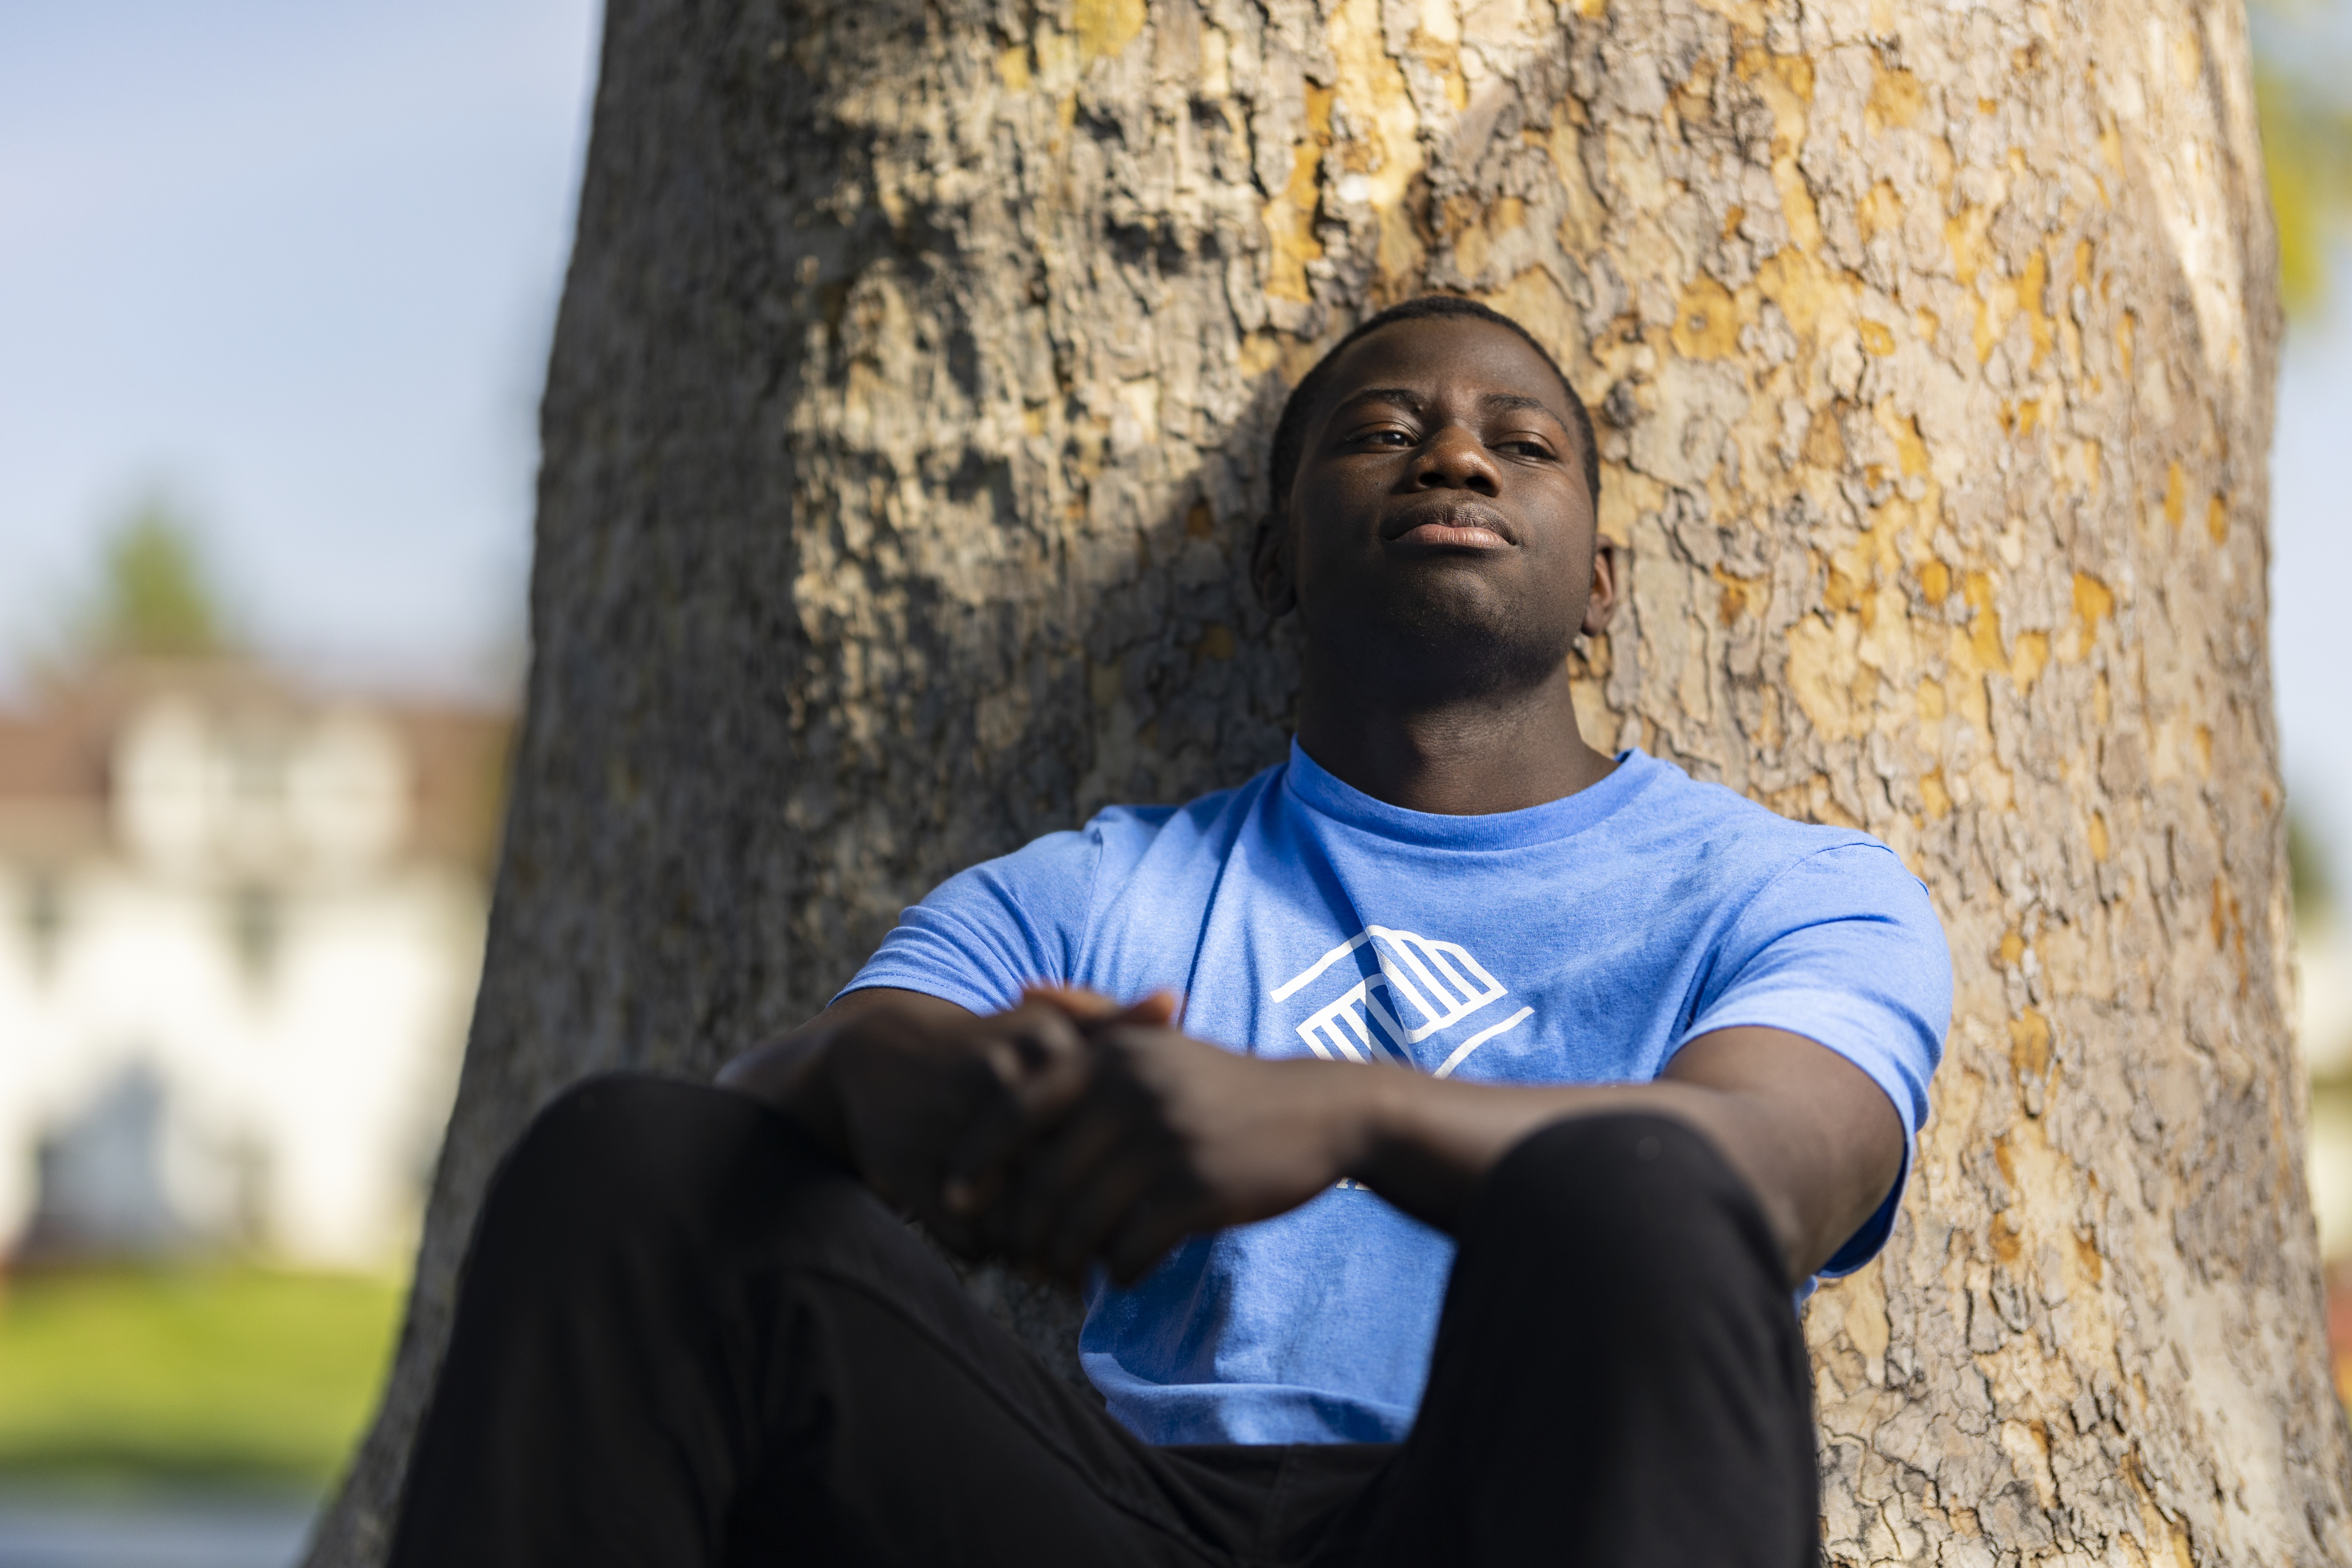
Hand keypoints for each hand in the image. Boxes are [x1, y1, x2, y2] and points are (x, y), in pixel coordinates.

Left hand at [955, 997, 1372, 1286]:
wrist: (1318, 1112)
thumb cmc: (1220, 1082)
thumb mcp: (1155, 1039)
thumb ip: (1089, 1016)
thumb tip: (1022, 990)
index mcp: (1112, 1056)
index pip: (1016, 1110)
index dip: (974, 1159)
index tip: (952, 1199)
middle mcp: (1133, 1093)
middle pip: (1043, 1180)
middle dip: (1020, 1230)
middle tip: (1015, 1257)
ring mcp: (1167, 1143)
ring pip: (1082, 1222)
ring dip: (1064, 1260)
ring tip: (1062, 1272)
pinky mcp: (1199, 1191)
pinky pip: (1131, 1249)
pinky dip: (1117, 1270)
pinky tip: (1121, 1271)